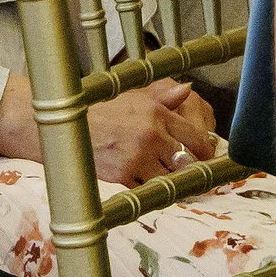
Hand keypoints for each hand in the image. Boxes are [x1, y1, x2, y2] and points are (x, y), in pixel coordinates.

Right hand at [87, 82, 219, 184]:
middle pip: (187, 161)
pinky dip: (149, 186)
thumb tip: (189, 89)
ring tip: (166, 175)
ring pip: (169, 177)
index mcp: (159, 115)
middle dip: (189, 168)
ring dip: (169, 178)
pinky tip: (145, 179)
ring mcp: (138, 157)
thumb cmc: (105, 112)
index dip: (205, 151)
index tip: (206, 157)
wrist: (69, 128)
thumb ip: (166, 98)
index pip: (196, 138)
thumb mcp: (136, 99)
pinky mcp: (123, 175)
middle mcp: (152, 136)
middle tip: (190, 171)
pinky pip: (147, 187)